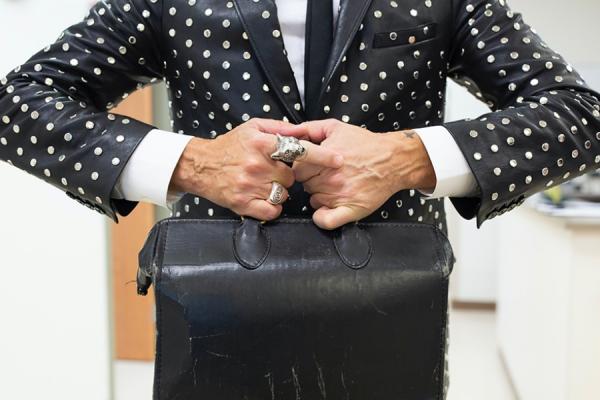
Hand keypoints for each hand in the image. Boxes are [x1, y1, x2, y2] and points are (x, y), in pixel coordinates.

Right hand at [169, 118, 342, 220]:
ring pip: (282, 194)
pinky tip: (264, 198)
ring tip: (263, 183)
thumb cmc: (229, 146)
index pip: (299, 150)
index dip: (321, 156)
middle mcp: (257, 165)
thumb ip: (279, 128)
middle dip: (286, 175)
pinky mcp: (243, 203)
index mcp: (262, 144)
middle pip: (291, 176)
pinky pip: (271, 210)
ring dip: (278, 190)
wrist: (200, 166)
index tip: (339, 160)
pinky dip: (272, 207)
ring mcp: (249, 185)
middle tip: (271, 171)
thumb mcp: (253, 128)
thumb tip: (302, 130)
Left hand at [278, 119, 435, 228]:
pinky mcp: (350, 209)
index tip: (312, 167)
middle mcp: (331, 178)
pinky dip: (322, 217)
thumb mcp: (336, 127)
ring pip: (313, 200)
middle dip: (311, 180)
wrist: (393, 159)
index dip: (303, 167)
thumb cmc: (366, 145)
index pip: (297, 169)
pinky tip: (327, 208)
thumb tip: (290, 133)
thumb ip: (309, 129)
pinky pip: (325, 221)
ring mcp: (339, 195)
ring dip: (319, 195)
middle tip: (326, 175)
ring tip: (335, 185)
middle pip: (304, 185)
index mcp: (324, 159)